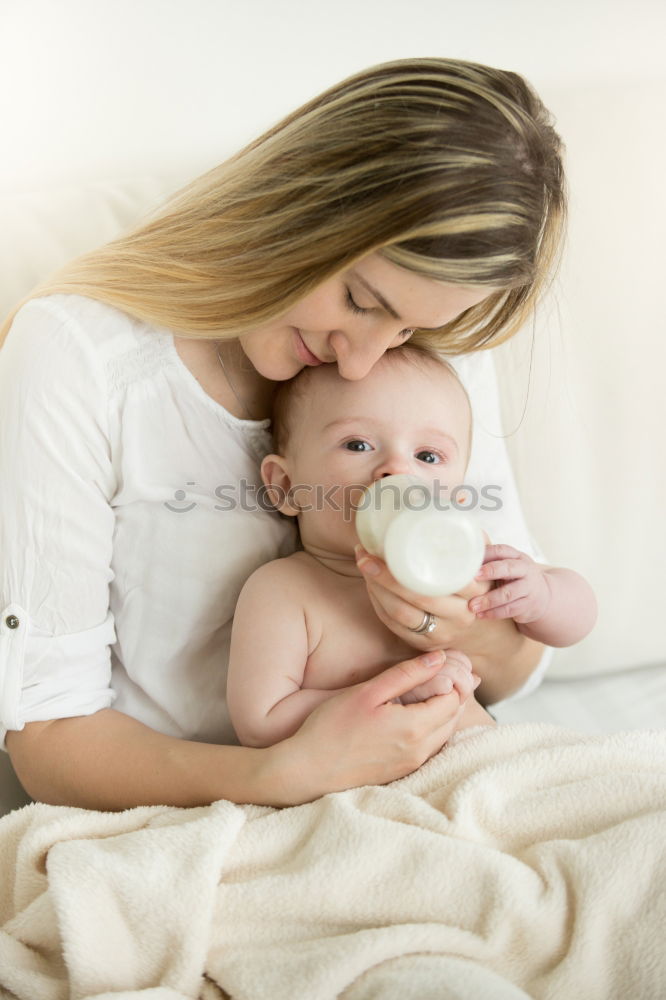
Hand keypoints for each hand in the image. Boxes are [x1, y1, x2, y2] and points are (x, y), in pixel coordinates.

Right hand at [273, 650, 467, 800]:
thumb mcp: (368, 692)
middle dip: (451, 695)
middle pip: (453, 717)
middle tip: (436, 675)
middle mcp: (419, 750)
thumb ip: (407, 674)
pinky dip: (431, 729)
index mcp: (414, 728)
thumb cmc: (332, 726)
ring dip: (442, 712)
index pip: (454, 699)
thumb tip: (440, 658)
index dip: (451, 679)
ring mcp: (411, 764)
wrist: (309, 770)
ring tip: (425, 693)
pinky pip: (430, 747)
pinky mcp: (402, 772)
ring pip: (444, 734)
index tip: (440, 665)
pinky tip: (412, 716)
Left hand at [354, 544, 490, 649]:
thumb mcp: (483, 567)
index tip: (389, 544)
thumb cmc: (476, 589)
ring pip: (401, 613)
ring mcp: (440, 633)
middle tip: (365, 554)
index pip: (445, 579)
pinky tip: (369, 584)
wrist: (480, 635)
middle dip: (386, 576)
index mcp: (476, 592)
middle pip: (418, 597)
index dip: (413, 564)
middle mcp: (460, 615)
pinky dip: (378, 602)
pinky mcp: (421, 644)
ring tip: (363, 564)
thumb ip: (475, 541)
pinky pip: (393, 624)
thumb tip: (458, 504)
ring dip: (376, 588)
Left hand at [469, 544, 551, 623]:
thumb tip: (459, 561)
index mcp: (517, 556)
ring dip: (488, 600)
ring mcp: (529, 588)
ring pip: (508, 593)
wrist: (542, 596)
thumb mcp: (507, 567)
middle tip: (473, 578)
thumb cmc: (514, 578)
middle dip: (490, 572)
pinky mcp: (528, 605)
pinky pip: (510, 609)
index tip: (470, 561)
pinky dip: (494, 613)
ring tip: (472, 606)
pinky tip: (480, 615)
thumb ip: (490, 563)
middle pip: (508, 569)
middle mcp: (526, 570)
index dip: (486, 555)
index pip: (501, 551)